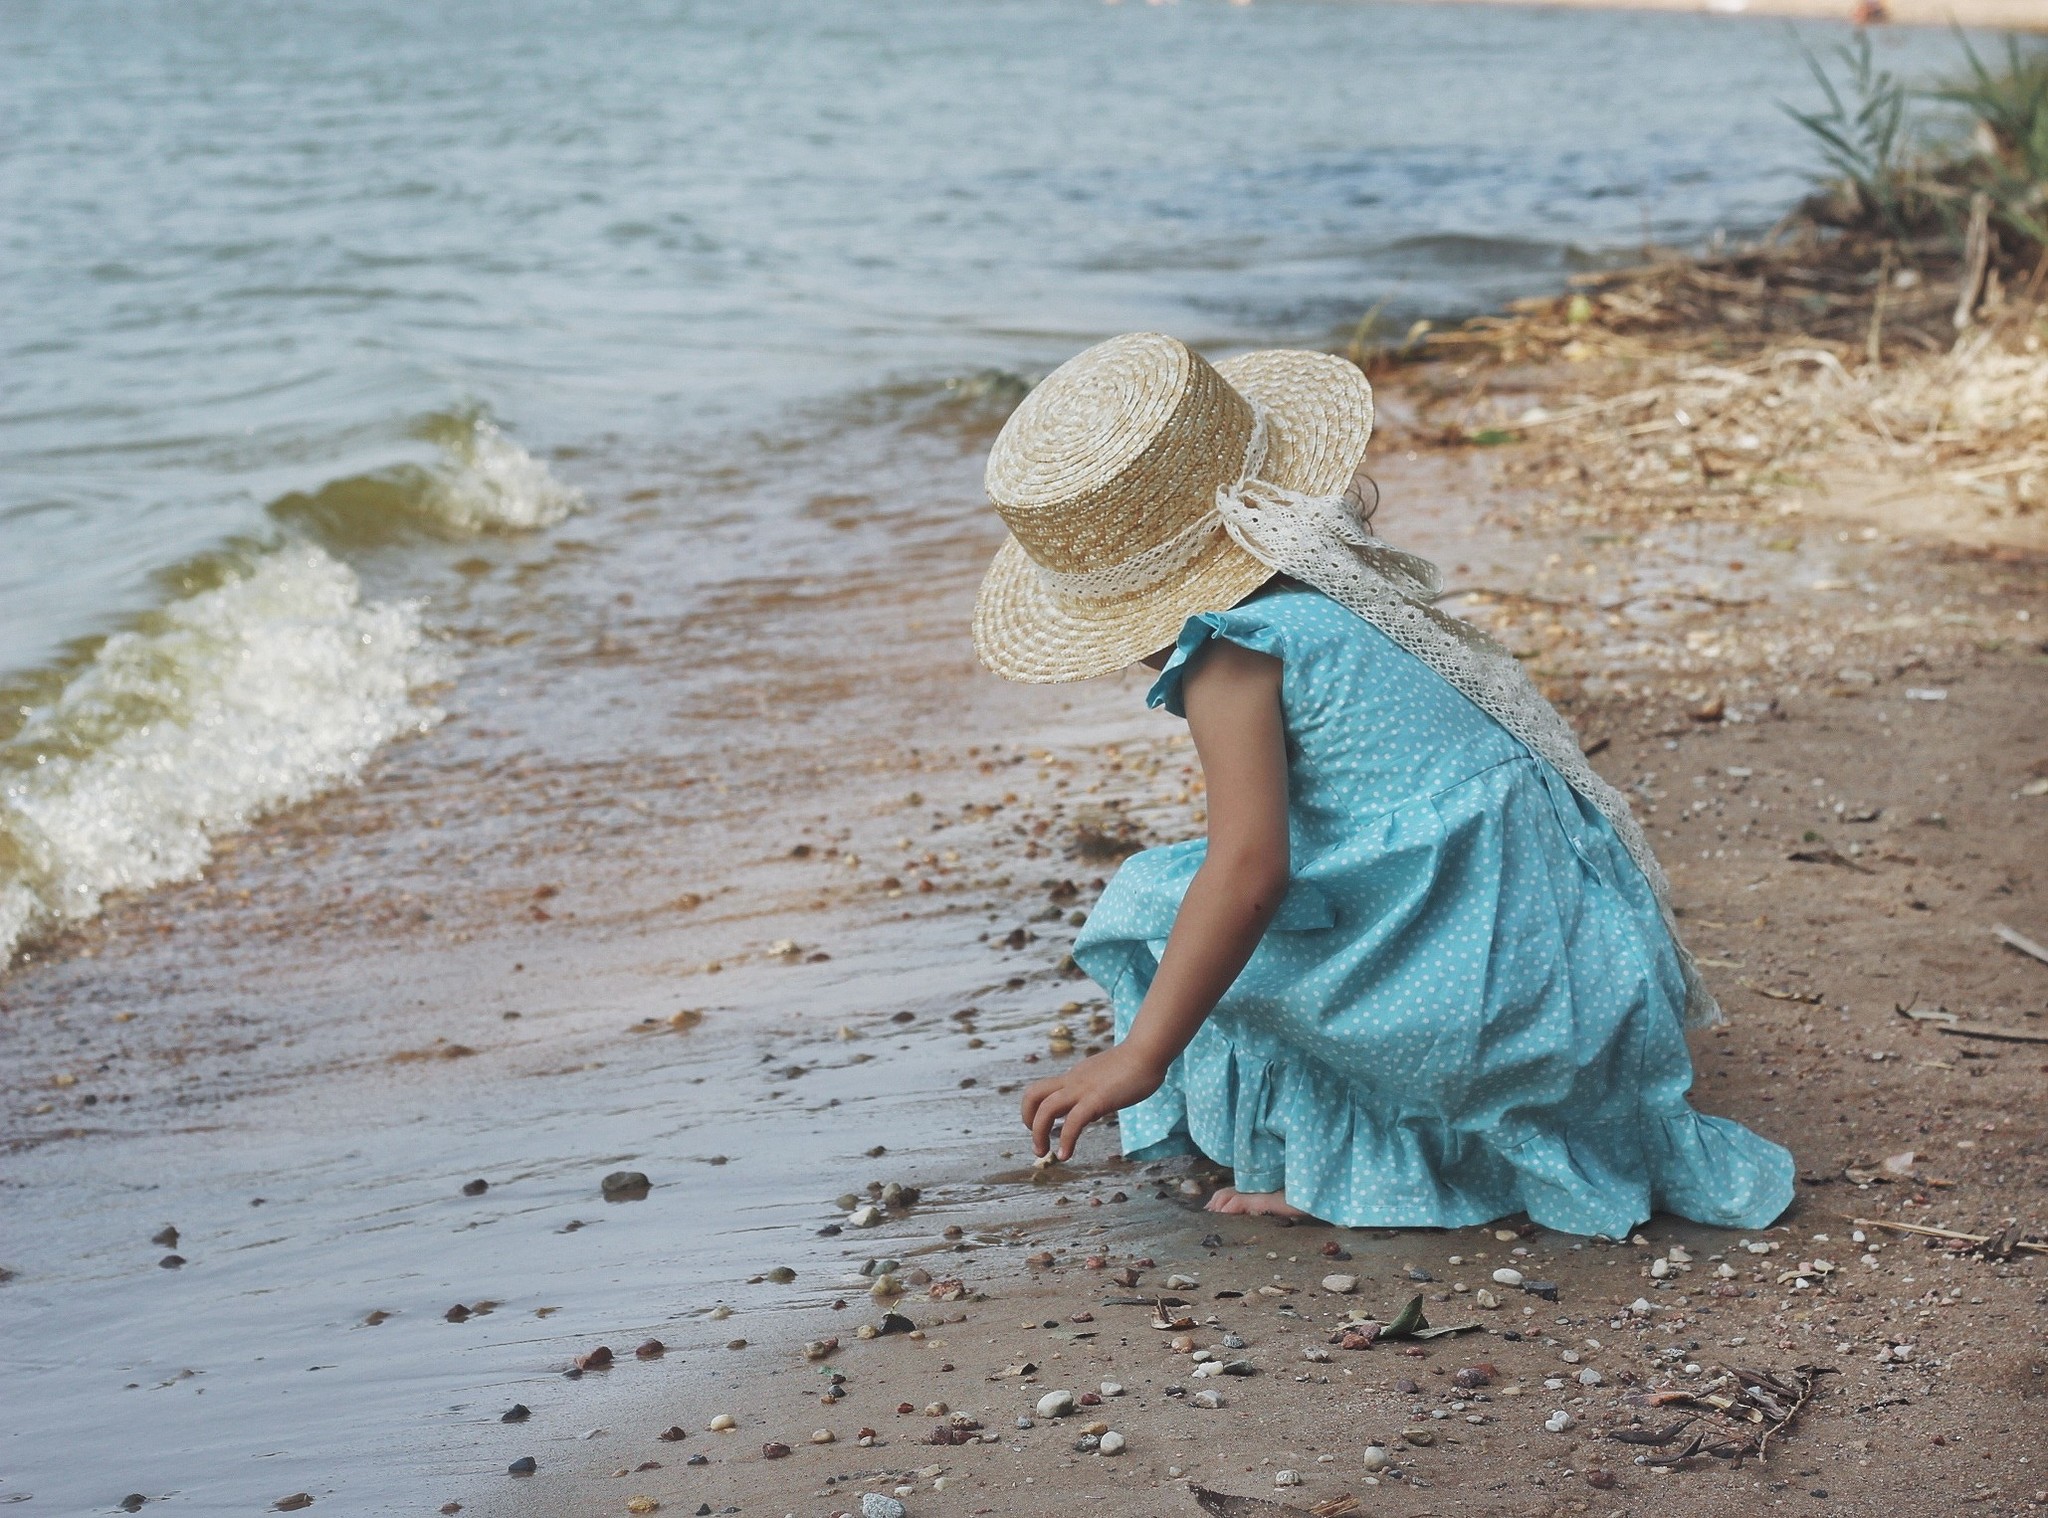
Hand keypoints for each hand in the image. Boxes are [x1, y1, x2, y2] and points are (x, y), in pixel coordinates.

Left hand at [1019, 1042, 1165, 1161]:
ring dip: (1039, 1134)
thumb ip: (1095, 1096)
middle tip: (1038, 1143)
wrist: (1148, 1052)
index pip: (1042, 1090)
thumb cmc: (1136, 1064)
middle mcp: (1073, 1081)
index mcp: (1075, 1077)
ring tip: (1044, 1154)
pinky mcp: (1097, 1100)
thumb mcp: (1107, 1081)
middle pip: (1033, 1094)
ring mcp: (1083, 1089)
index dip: (1034, 1110)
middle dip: (1028, 1120)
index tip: (1043, 1129)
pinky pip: (1073, 1122)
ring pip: (1046, 1108)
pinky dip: (1066, 1141)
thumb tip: (1091, 1115)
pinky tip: (1066, 1155)